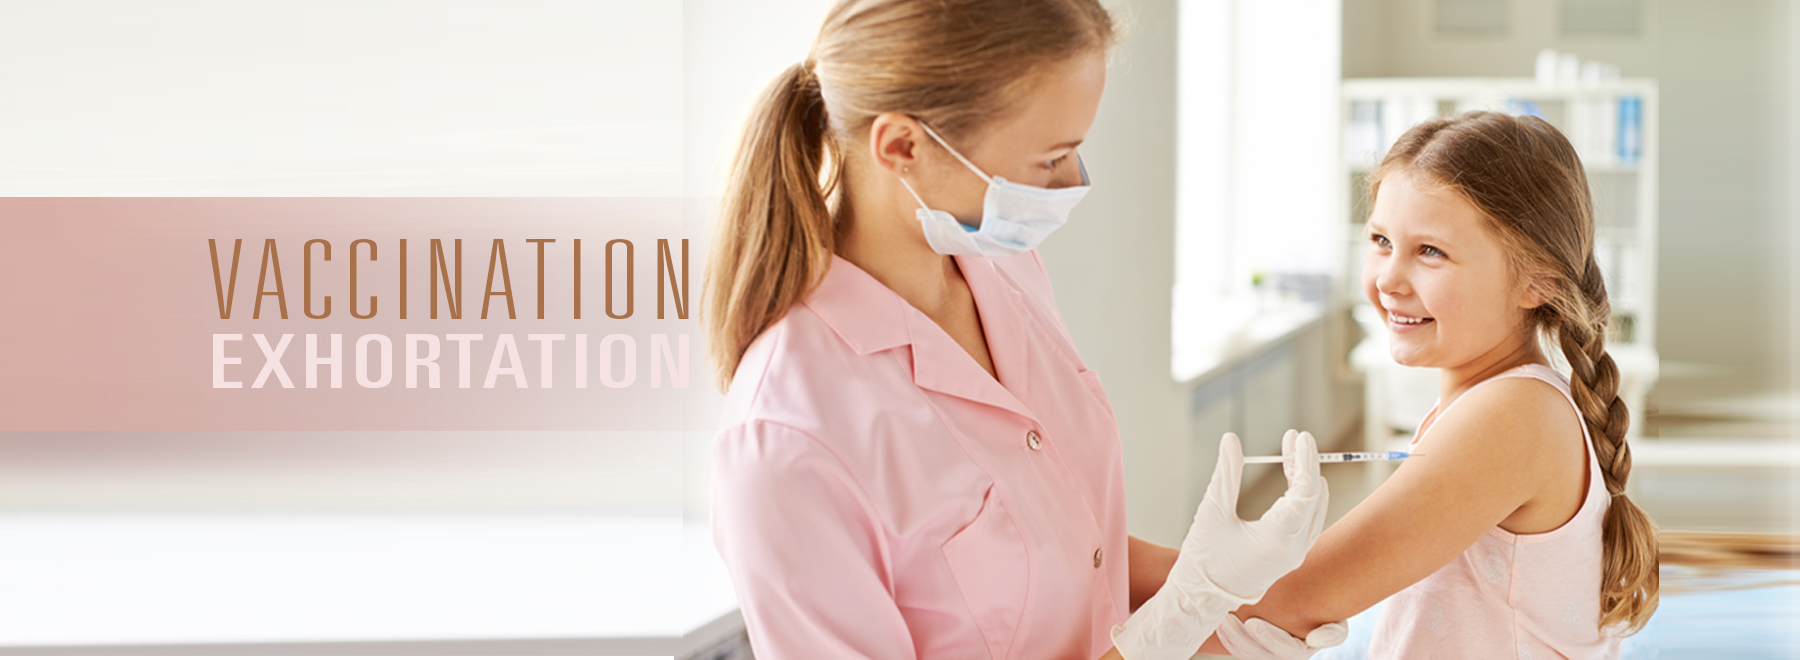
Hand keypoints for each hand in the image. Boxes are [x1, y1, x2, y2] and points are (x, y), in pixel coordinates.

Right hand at [1110, 430, 1329, 659]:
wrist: (1201, 598)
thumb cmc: (1203, 558)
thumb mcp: (1213, 510)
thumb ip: (1226, 473)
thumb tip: (1231, 439)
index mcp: (1278, 536)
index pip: (1305, 489)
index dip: (1305, 459)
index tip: (1300, 437)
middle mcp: (1293, 548)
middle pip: (1312, 497)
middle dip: (1305, 464)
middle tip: (1293, 438)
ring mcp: (1294, 555)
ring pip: (1313, 510)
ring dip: (1305, 481)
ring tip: (1292, 455)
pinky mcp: (1289, 558)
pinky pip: (1308, 524)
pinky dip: (1304, 500)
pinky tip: (1295, 485)